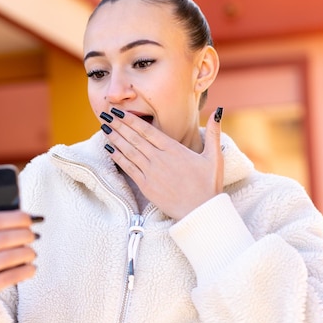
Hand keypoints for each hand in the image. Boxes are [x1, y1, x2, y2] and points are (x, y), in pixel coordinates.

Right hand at [0, 178, 37, 322]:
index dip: (15, 218)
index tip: (30, 218)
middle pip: (1, 239)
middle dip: (23, 235)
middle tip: (35, 234)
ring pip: (6, 259)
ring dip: (26, 253)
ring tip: (33, 252)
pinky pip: (8, 278)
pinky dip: (24, 271)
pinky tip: (31, 268)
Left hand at [102, 108, 223, 219]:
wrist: (201, 211)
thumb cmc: (209, 185)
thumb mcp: (214, 156)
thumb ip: (213, 133)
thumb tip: (218, 111)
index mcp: (174, 149)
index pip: (147, 130)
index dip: (131, 120)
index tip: (119, 112)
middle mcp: (160, 159)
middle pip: (134, 138)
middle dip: (118, 125)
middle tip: (105, 114)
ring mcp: (151, 172)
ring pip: (129, 151)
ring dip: (115, 139)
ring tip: (104, 128)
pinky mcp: (146, 186)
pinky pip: (129, 168)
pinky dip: (118, 158)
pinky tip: (109, 149)